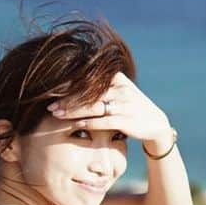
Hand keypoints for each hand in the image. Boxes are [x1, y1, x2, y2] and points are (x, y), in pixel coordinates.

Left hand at [48, 72, 171, 152]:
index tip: (52, 90)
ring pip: (93, 107)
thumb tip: (72, 82)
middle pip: (88, 93)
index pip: (89, 80)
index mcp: (117, 79)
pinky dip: (88, 123)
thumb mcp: (121, 90)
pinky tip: (75, 125)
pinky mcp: (126, 120)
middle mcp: (121, 90)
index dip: (69, 85)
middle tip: (50, 105)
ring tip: (57, 114)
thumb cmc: (131, 106)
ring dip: (73, 111)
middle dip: (67, 100)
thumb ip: (102, 85)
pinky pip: (103, 122)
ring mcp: (124, 105)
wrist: (156, 123)